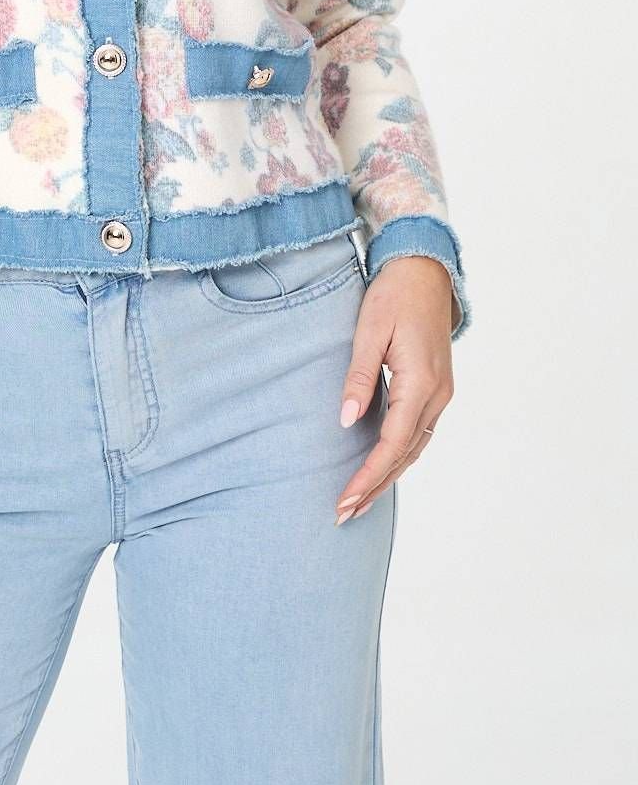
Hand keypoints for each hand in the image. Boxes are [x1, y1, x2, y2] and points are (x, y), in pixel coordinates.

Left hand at [333, 255, 454, 523]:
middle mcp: (437, 395)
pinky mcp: (436, 388)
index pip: (392, 444)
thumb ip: (359, 377)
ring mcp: (441, 393)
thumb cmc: (394, 295)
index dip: (368, 475)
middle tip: (343, 513)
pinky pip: (418, 432)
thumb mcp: (369, 331)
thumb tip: (347, 421)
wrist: (425, 271)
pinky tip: (381, 466)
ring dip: (387, 476)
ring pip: (414, 448)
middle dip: (375, 486)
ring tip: (359, 500)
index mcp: (421, 382)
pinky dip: (399, 455)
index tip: (344, 499)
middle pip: (406, 455)